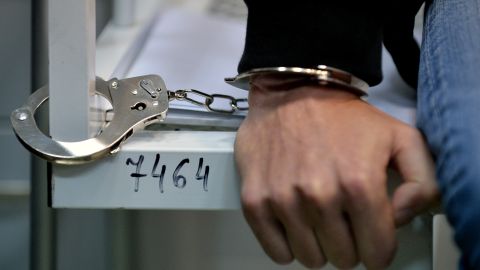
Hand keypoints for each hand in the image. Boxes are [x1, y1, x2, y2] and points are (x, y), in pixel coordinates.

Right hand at [235, 75, 438, 268]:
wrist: (292, 91)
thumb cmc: (343, 118)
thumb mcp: (400, 138)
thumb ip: (423, 182)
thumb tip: (403, 218)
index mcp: (360, 184)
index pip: (378, 253)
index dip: (379, 247)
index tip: (372, 234)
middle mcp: (320, 196)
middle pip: (344, 258)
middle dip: (349, 244)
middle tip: (344, 219)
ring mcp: (283, 200)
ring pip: (311, 259)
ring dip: (319, 245)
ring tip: (319, 218)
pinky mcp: (255, 200)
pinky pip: (276, 252)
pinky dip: (288, 246)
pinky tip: (295, 224)